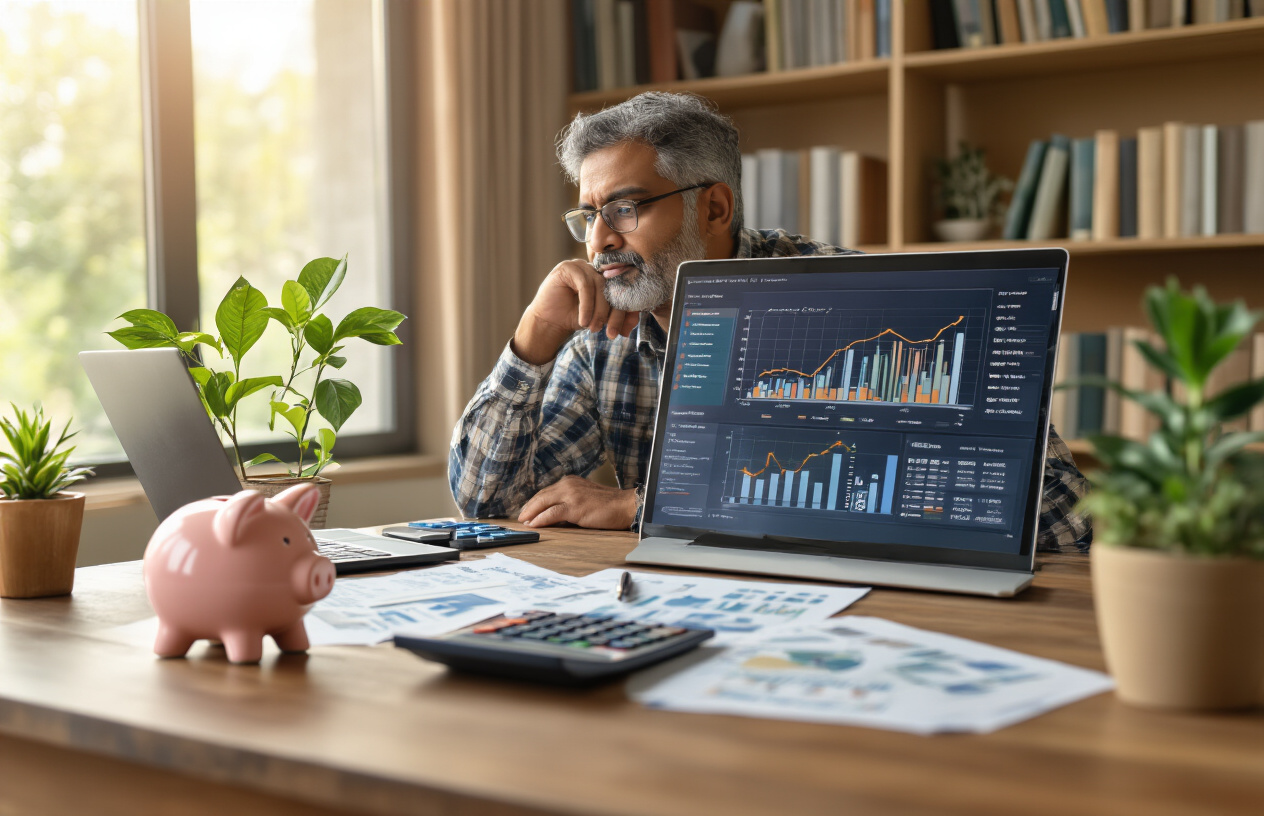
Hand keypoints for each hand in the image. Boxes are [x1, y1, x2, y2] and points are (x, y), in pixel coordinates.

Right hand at [511, 259, 640, 364]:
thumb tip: (634, 321)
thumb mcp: (600, 319)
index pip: (621, 291)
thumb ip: (617, 317)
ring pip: (599, 286)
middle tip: (611, 333)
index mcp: (605, 278)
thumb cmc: (574, 318)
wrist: (549, 323)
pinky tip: (583, 321)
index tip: (624, 331)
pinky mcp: (568, 267)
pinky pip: (584, 285)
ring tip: (594, 328)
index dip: (625, 311)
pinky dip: (586, 305)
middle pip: (612, 288)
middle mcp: (594, 269)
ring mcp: (581, 265)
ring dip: (599, 311)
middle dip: (613, 313)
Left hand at [517, 476, 637, 529]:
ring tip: (524, 521)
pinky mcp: (574, 507)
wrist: (625, 506)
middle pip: (542, 496)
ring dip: (531, 513)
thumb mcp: (585, 498)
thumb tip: (554, 515)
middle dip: (529, 507)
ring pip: (543, 502)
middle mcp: (568, 485)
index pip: (547, 491)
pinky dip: (541, 519)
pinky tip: (534, 524)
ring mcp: (571, 494)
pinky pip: (552, 513)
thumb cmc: (609, 505)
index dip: (535, 502)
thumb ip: (570, 502)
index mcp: (570, 482)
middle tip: (521, 518)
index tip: (527, 511)